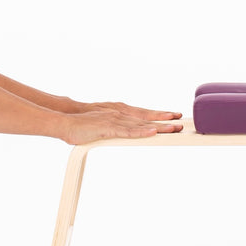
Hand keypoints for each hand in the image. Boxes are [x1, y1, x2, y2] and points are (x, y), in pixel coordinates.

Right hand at [60, 104, 183, 144]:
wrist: (64, 122)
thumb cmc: (81, 126)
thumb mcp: (102, 127)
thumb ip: (114, 129)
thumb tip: (121, 133)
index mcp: (118, 113)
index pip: (143, 114)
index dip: (158, 115)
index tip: (173, 116)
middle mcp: (119, 114)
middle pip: (146, 117)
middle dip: (164, 120)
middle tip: (181, 123)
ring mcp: (114, 120)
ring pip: (140, 123)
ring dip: (158, 126)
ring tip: (173, 128)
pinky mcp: (108, 128)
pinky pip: (127, 131)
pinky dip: (140, 131)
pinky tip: (151, 132)